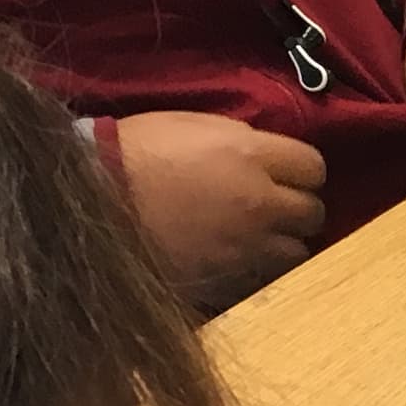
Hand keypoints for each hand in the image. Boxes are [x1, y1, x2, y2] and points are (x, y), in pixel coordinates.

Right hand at [115, 112, 326, 304]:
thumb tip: (268, 154)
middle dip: (297, 207)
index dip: (300, 169)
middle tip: (272, 204)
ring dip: (284, 242)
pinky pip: (265, 279)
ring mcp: (246, 247)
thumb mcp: (193, 125)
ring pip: (298, 252)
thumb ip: (242, 140)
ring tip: (258, 235)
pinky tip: (237, 257)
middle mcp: (260, 203)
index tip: (283, 171)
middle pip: (313, 212)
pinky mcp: (227, 280)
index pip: (315, 166)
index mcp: (251, 156)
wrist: (90, 201)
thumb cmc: (134, 152)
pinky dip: (258, 269)